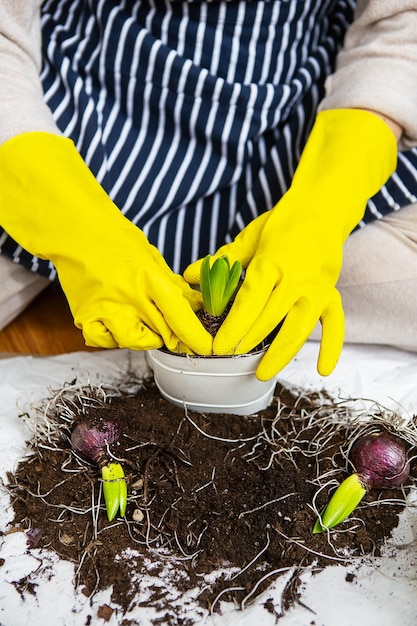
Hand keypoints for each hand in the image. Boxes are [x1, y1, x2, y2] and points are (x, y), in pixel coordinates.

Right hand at [0, 133, 211, 353]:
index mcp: (150, 278)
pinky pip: (105, 341)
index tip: (204, 347)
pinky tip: (116, 324)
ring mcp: (106, 308)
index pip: (180, 315)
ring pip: (135, 342)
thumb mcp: (152, 258)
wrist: (77, 230)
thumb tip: (196, 304)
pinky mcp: (85, 316)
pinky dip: (114, 337)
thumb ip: (173, 285)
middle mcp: (130, 297)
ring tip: (142, 321)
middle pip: (162, 333)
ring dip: (145, 338)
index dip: (195, 336)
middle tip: (173, 332)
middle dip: (174, 338)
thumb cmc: (117, 240)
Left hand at [185, 109, 396, 378]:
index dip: (234, 326)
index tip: (219, 347)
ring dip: (281, 353)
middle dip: (249, 341)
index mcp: (272, 261)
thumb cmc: (283, 223)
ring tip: (262, 374)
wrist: (324, 208)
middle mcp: (296, 277)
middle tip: (231, 359)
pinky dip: (331, 347)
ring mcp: (317, 287)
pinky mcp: (331, 293)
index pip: (250, 300)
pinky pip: (335, 324)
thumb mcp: (251, 238)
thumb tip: (189, 275)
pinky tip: (322, 370)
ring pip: (300, 327)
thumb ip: (223, 261)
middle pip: (271, 317)